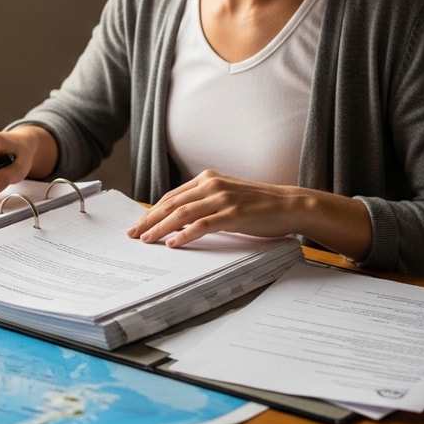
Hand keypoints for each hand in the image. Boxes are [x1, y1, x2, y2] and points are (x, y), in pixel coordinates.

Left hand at [126, 169, 370, 258]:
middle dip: (149, 220)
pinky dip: (185, 234)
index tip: (138, 225)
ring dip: (161, 228)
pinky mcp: (233, 213)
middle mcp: (211, 185)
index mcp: (207, 179)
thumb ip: (204, 203)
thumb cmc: (257, 206)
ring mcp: (222, 198)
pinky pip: (202, 224)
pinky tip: (174, 243)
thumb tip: (177, 220)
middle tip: (133, 235)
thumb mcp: (226, 198)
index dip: (152, 211)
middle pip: (171, 204)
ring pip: (182, 213)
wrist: (290, 205)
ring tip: (147, 240)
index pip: (171, 197)